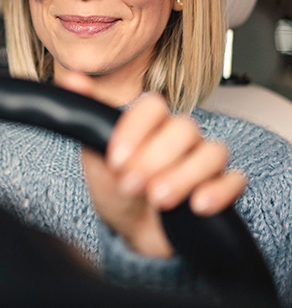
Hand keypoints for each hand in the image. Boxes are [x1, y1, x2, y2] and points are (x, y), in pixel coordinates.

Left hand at [59, 72, 246, 257]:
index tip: (115, 158)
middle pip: (184, 129)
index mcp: (150, 123)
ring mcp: (203, 160)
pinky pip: (234, 180)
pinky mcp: (220, 187)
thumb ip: (88, 114)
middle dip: (155, 159)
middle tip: (131, 184)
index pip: (153, 107)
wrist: (130, 229)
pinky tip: (197, 205)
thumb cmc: (114, 186)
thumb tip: (73, 77)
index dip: (136, 130)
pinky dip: (218, 191)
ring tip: (158, 199)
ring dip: (184, 176)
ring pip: (211, 152)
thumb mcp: (94, 152)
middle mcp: (180, 135)